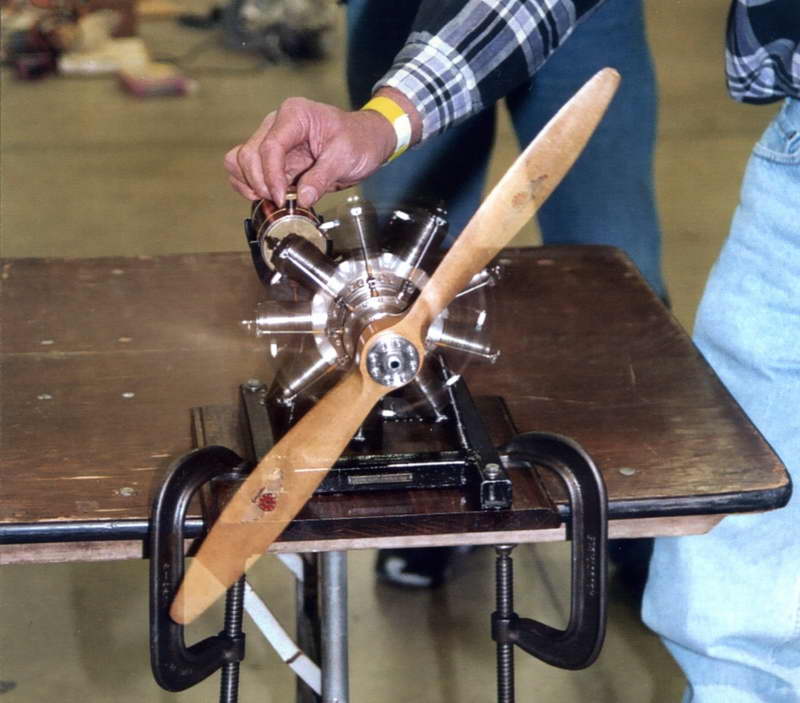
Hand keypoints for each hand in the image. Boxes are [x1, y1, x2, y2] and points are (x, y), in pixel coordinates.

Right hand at [225, 97, 396, 207]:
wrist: (367, 141)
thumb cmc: (359, 140)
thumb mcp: (346, 158)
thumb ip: (322, 177)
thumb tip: (302, 198)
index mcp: (295, 115)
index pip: (270, 146)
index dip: (271, 175)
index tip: (281, 197)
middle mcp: (277, 124)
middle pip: (248, 154)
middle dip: (260, 182)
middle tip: (280, 201)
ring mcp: (271, 140)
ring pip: (240, 161)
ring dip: (251, 184)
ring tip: (273, 199)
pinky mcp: (273, 158)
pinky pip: (246, 170)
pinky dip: (250, 185)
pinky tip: (267, 196)